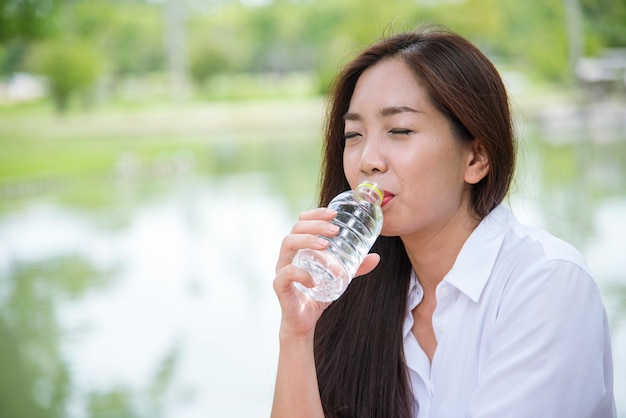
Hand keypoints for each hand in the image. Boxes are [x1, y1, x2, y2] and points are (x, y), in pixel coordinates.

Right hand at [273, 208, 379, 338]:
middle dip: (315, 225)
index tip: (334, 213)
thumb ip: (355, 267)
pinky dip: (299, 273)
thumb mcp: (339, 278)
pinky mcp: (280, 286)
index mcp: (299, 248)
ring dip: (307, 240)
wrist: (304, 322)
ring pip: (287, 244)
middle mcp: (288, 255)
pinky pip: (285, 274)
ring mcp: (281, 268)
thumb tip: (376, 257)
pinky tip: (313, 280)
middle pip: (295, 229)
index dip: (316, 214)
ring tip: (325, 245)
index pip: (302, 222)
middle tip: (335, 230)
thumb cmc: (318, 294)